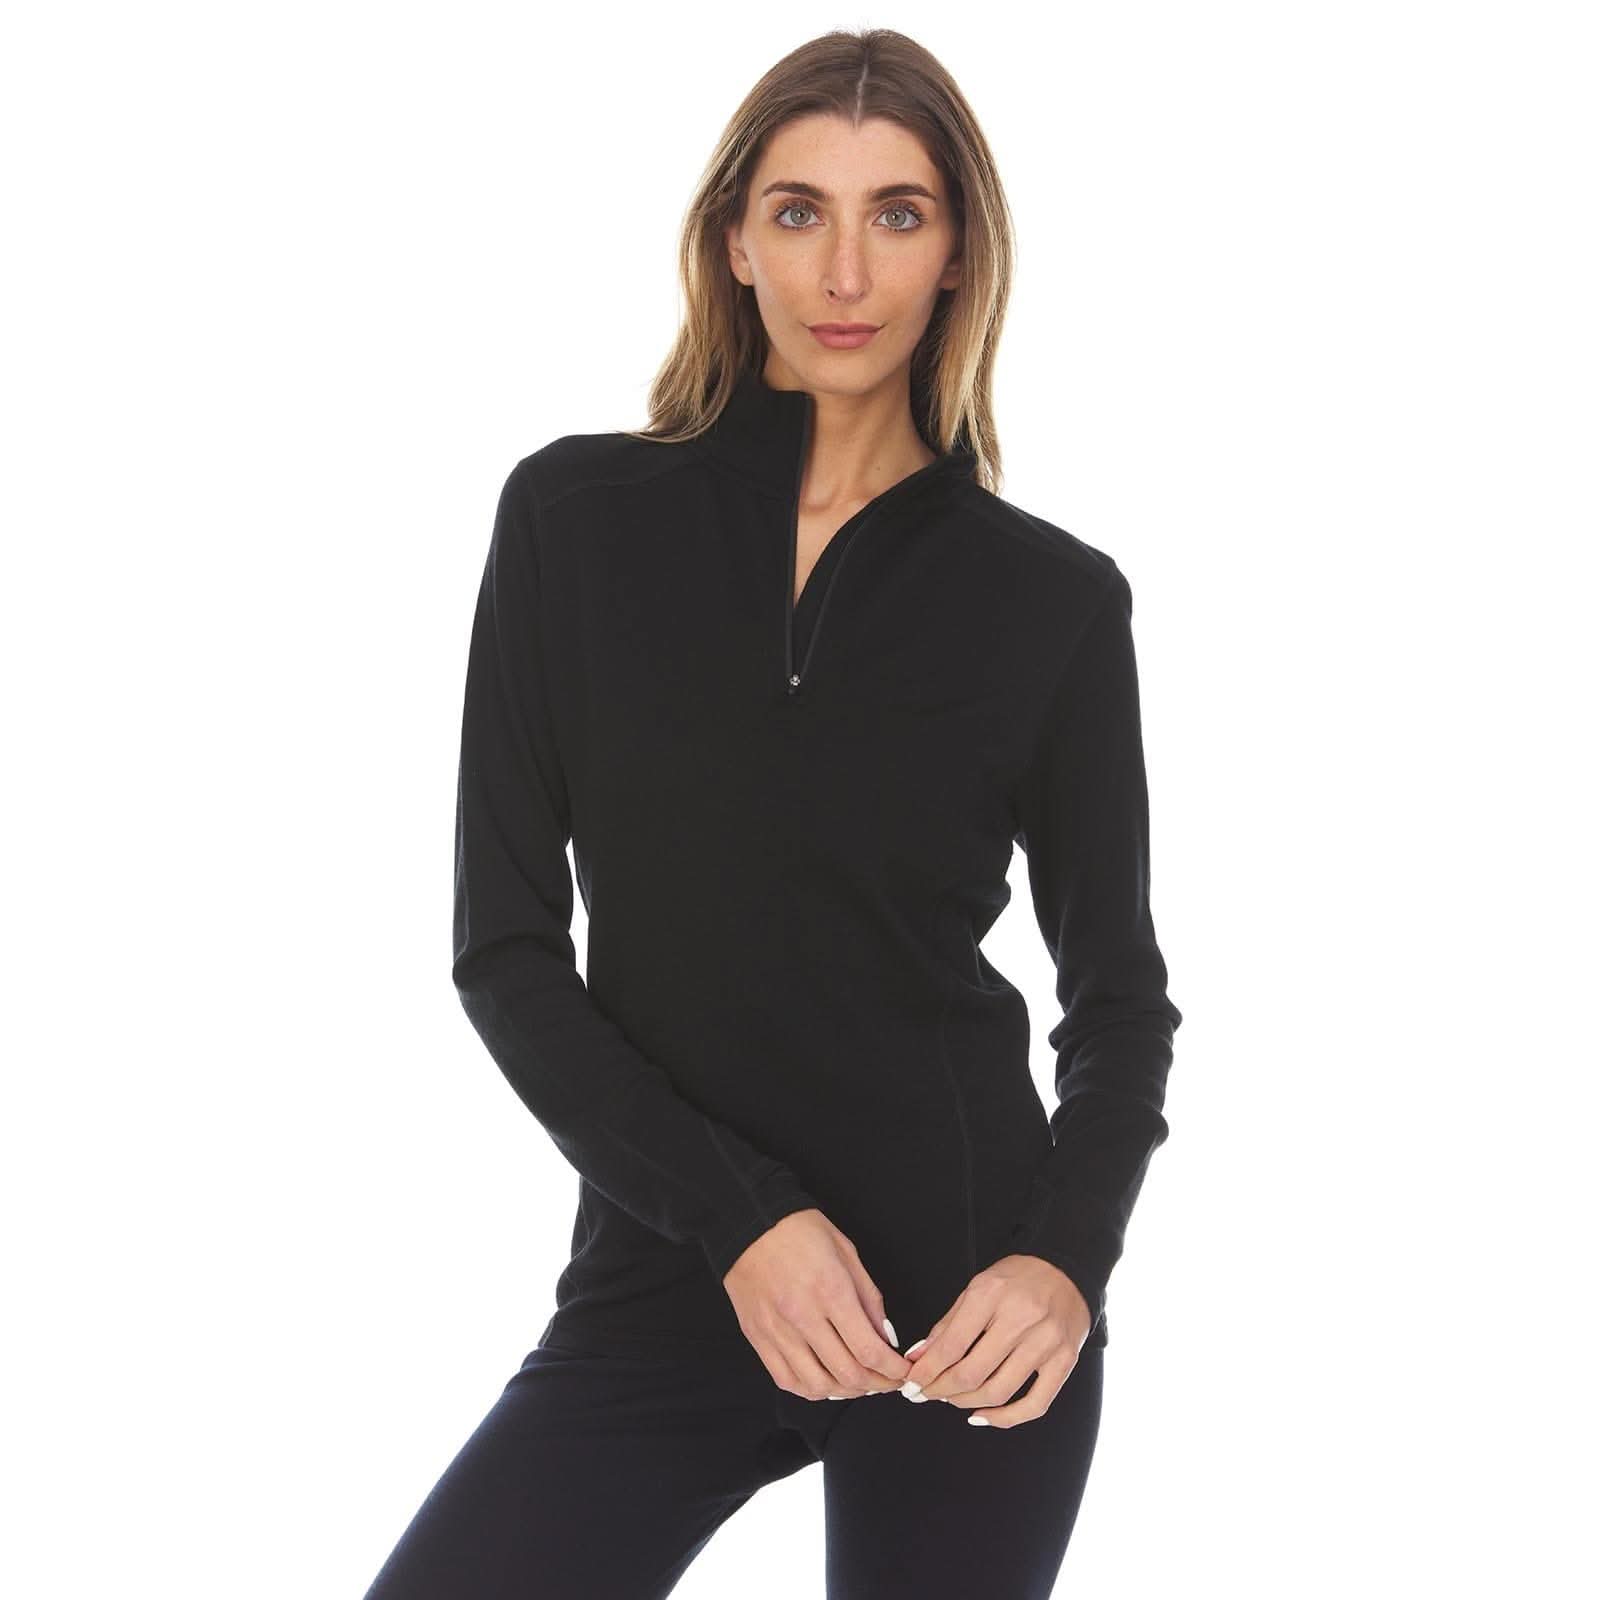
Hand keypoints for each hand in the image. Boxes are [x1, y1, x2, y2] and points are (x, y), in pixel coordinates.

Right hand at [722, 1209, 912, 1399]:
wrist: (748, 1221)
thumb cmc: (799, 1230)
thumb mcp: (846, 1251)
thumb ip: (868, 1297)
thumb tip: (884, 1336)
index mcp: (830, 1290)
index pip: (868, 1349)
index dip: (892, 1369)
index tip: (902, 1370)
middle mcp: (803, 1316)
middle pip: (847, 1373)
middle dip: (877, 1384)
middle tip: (887, 1380)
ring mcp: (777, 1331)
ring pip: (817, 1385)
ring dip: (846, 1391)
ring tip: (859, 1383)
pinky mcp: (758, 1338)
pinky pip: (787, 1380)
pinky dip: (811, 1390)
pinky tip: (825, 1382)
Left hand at [898, 1254, 1090, 1426]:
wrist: (1066, 1270)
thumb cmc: (1017, 1278)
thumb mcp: (977, 1288)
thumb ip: (947, 1325)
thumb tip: (918, 1358)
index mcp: (992, 1294)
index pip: (951, 1345)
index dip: (926, 1371)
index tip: (911, 1383)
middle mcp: (1021, 1319)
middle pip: (972, 1373)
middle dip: (940, 1390)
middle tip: (925, 1394)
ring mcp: (1046, 1343)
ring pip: (998, 1392)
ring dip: (966, 1403)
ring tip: (951, 1399)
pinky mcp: (1064, 1361)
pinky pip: (1034, 1405)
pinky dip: (1005, 1419)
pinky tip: (983, 1416)